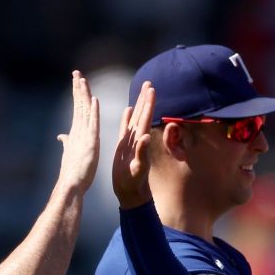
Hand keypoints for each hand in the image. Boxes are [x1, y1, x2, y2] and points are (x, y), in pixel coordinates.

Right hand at [55, 70, 100, 192]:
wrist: (72, 184)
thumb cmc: (72, 172)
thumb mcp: (70, 152)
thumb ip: (66, 142)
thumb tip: (60, 136)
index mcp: (77, 131)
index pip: (78, 108)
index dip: (77, 93)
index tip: (76, 79)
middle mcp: (79, 130)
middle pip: (79, 105)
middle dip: (77, 88)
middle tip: (76, 72)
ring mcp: (84, 136)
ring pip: (84, 111)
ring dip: (83, 95)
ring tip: (82, 79)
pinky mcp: (90, 143)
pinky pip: (93, 125)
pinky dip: (93, 112)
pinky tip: (94, 100)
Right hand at [110, 82, 156, 208]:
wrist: (130, 191)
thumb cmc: (134, 182)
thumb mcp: (138, 168)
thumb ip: (141, 153)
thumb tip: (145, 137)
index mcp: (140, 141)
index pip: (145, 117)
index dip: (148, 103)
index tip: (151, 89)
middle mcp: (137, 138)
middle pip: (142, 113)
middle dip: (145, 98)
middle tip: (149, 83)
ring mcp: (131, 141)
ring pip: (135, 117)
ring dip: (139, 104)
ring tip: (142, 91)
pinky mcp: (123, 146)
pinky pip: (125, 128)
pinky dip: (127, 118)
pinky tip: (128, 109)